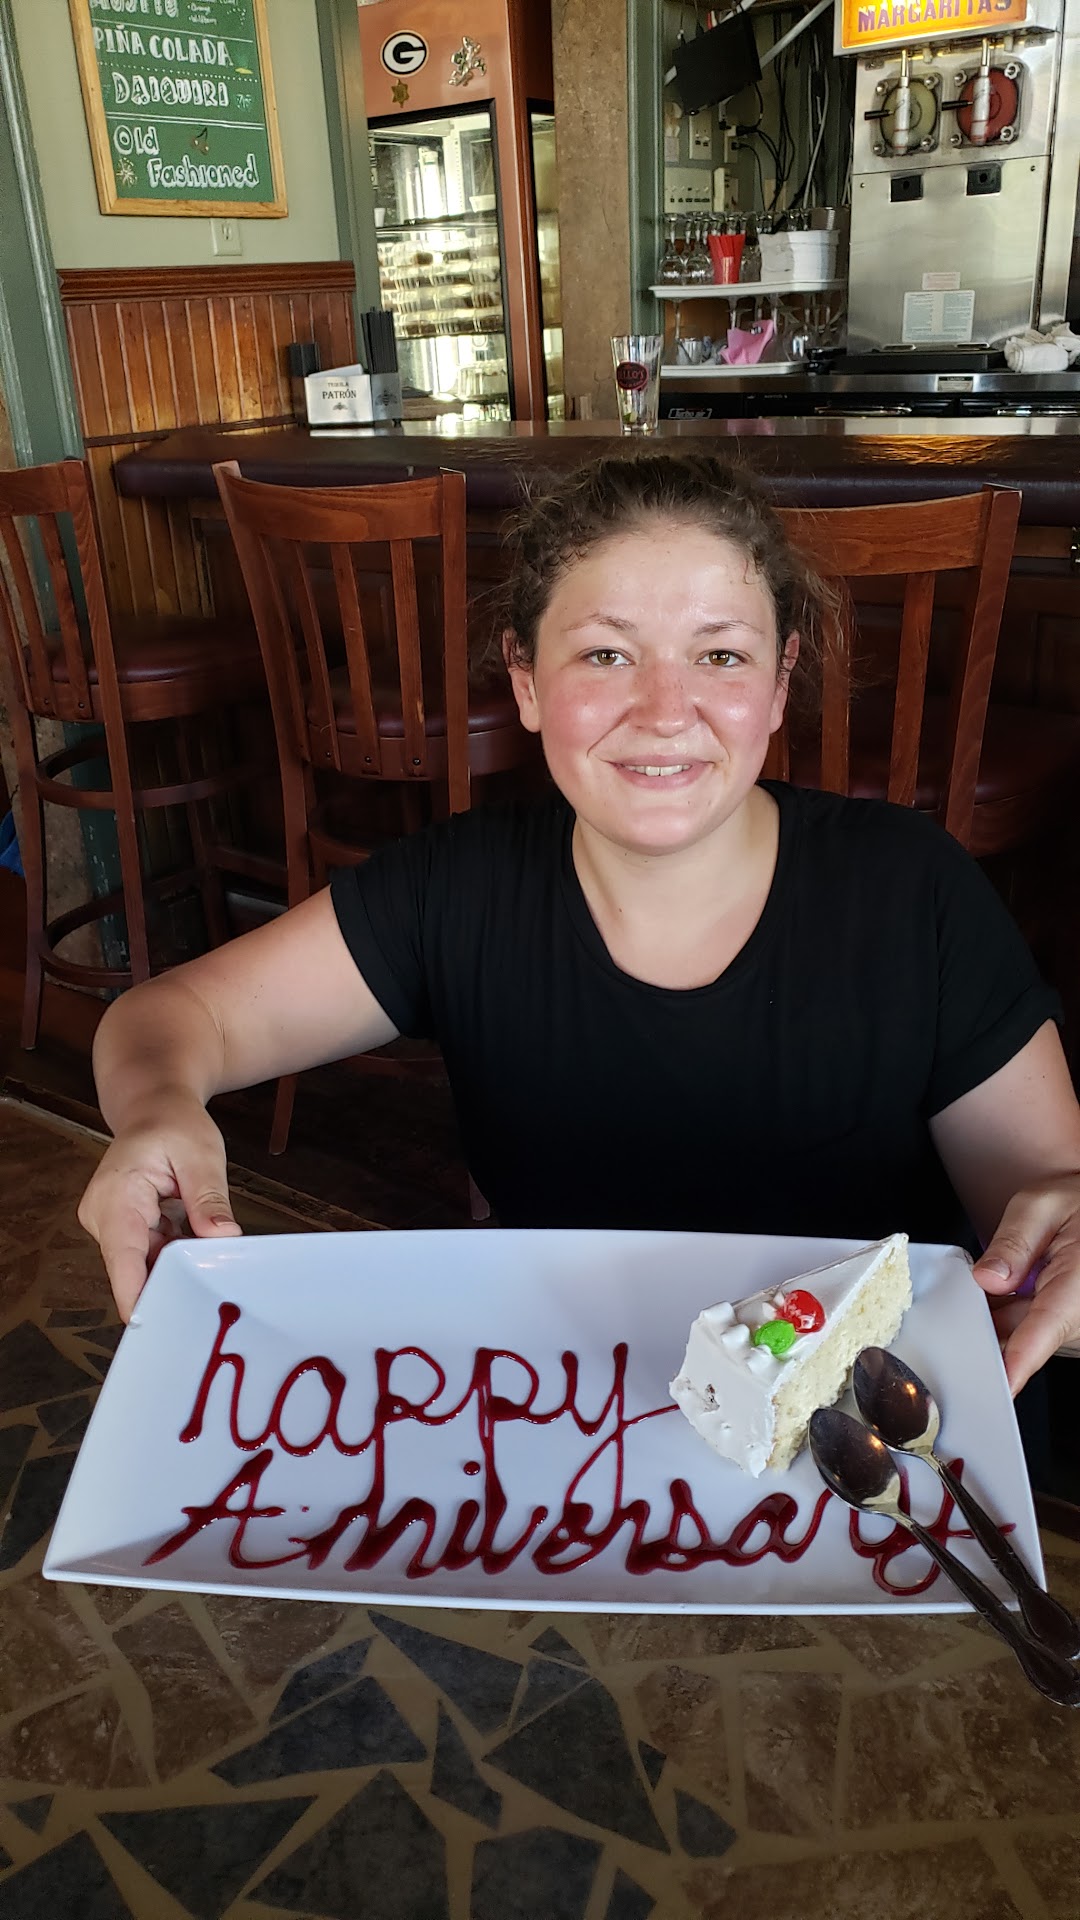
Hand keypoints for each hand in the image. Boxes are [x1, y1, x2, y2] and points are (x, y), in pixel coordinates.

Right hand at [77, 1094, 241, 1321]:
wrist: (153, 1106)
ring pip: (146, 1265)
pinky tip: (200, 1253)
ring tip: (211, 1274)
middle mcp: (104, 1217)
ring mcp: (111, 1225)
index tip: (157, 1329)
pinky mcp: (125, 1229)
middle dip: (170, 1286)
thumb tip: (223, 1238)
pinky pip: (151, 1254)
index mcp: (116, 1198)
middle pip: (136, 1270)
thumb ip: (209, 1199)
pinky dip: (175, 1255)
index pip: (124, 1261)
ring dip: (177, 1268)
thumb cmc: (173, 1122)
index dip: (139, 1297)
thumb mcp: (201, 1155)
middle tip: (211, 1303)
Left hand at [971, 1172, 1079, 1393]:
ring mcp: (1073, 1320)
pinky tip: (993, 1293)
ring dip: (995, 1319)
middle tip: (952, 1307)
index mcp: (1078, 1283)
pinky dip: (1006, 1315)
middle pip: (1026, 1336)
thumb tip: (988, 1278)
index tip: (1000, 1384)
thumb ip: (1013, 1241)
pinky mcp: (1065, 1321)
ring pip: (1024, 1333)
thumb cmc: (1078, 1203)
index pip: (1046, 1328)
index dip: (1019, 1360)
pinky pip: (1029, 1328)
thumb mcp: (1042, 1205)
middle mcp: (1079, 1311)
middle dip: (987, 1328)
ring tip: (980, 1287)